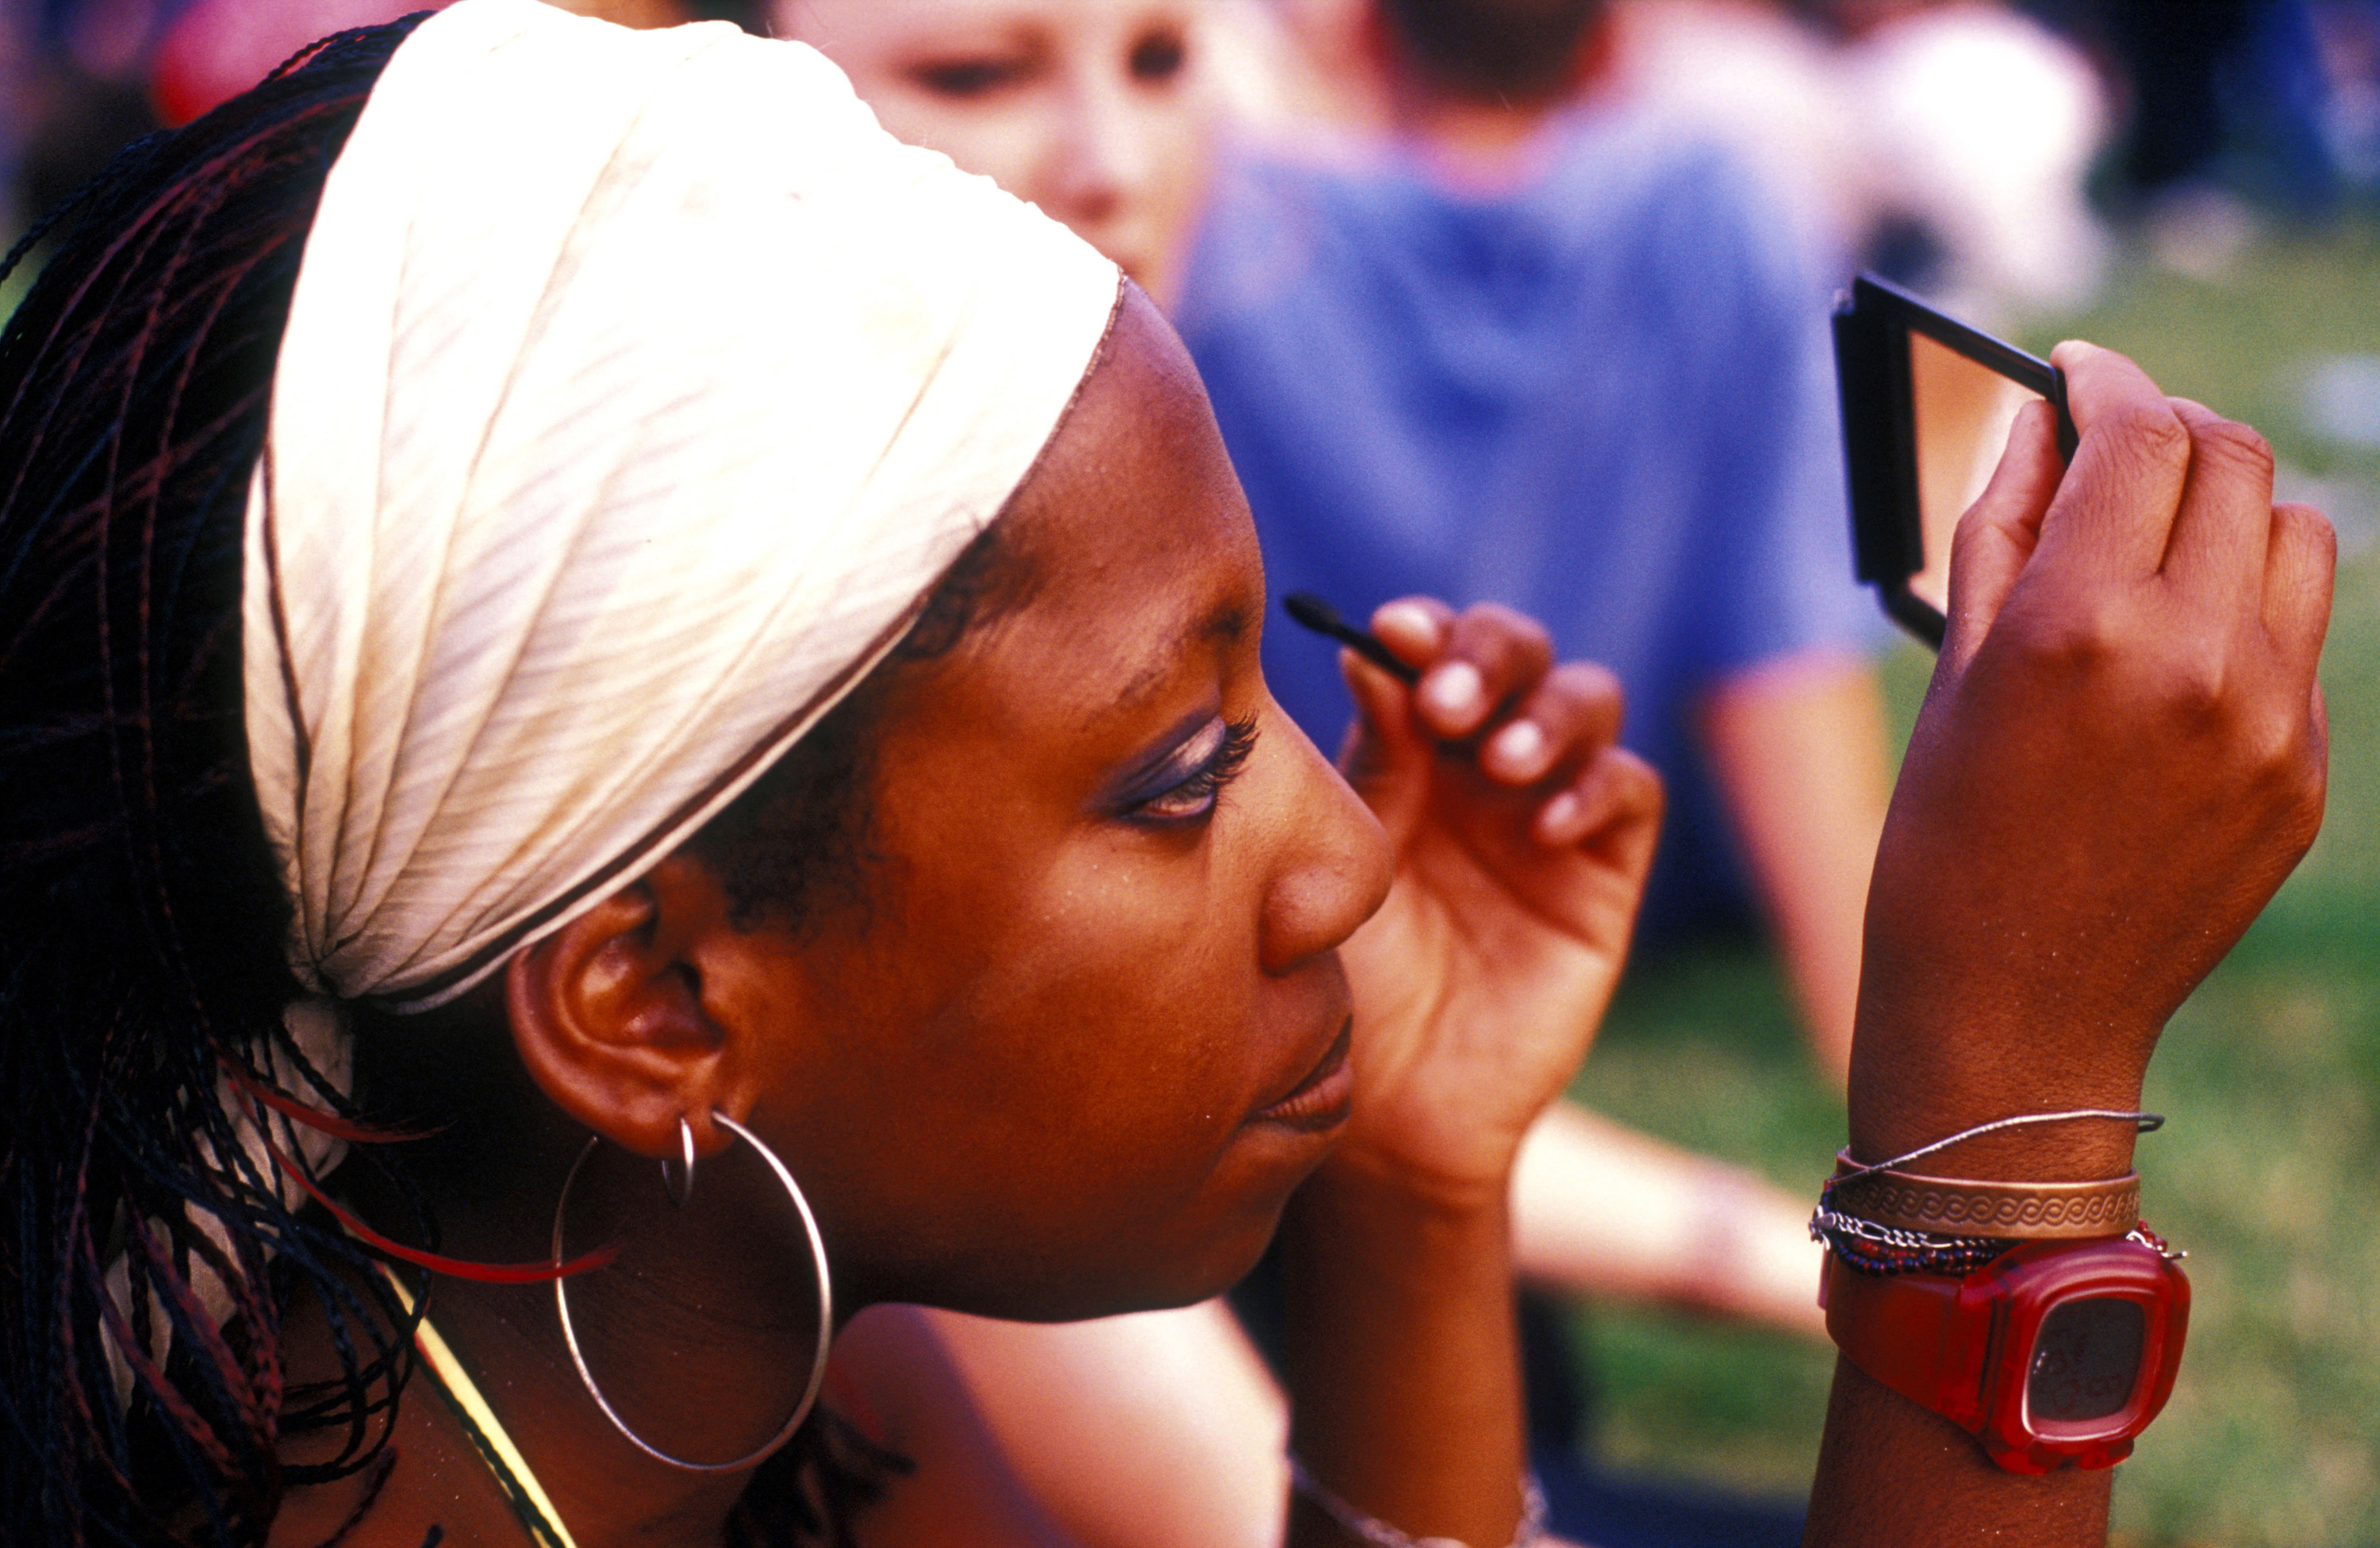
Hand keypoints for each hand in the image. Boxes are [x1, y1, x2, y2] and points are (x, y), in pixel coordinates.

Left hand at [1326, 599, 1662, 1201]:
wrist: (1392, 1106)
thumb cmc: (1350, 985)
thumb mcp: (1350, 860)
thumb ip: (1375, 761)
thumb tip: (1375, 652)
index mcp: (1408, 749)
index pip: (1434, 655)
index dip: (1427, 632)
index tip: (1395, 631)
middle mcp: (1480, 767)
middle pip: (1519, 656)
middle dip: (1491, 657)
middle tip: (1449, 700)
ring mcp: (1547, 811)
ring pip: (1586, 702)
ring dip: (1547, 713)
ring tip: (1499, 762)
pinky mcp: (1602, 872)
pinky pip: (1630, 792)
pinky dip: (1595, 787)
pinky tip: (1541, 826)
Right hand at [1853, 342, 2332, 1177]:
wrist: (2012, 1015)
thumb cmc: (1945, 845)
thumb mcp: (1951, 676)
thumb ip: (1998, 529)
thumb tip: (2038, 422)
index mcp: (2081, 627)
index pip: (2136, 434)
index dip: (2105, 379)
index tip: (2078, 369)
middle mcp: (2194, 659)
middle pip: (2233, 459)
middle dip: (2171, 428)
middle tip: (2117, 440)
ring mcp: (2268, 720)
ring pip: (2300, 532)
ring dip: (2232, 509)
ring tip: (2161, 544)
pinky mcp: (2303, 774)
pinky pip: (2302, 640)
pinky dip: (2249, 609)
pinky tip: (2178, 654)